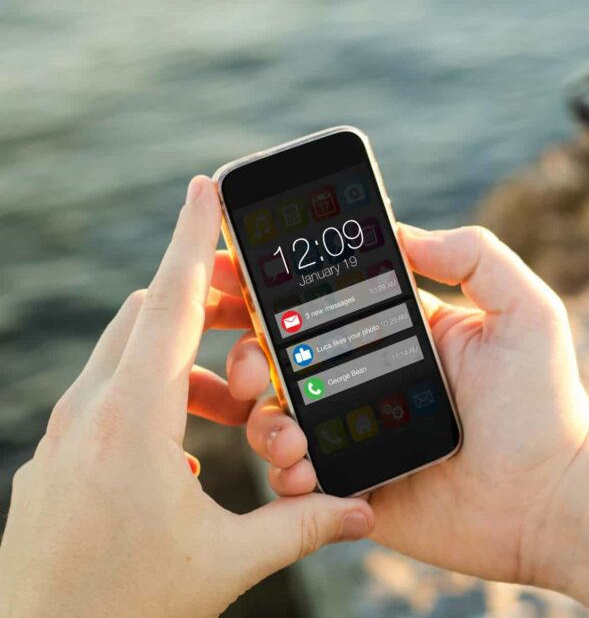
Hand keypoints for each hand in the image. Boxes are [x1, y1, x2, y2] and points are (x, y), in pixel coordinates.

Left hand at [0, 177, 373, 617]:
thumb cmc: (124, 605)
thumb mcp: (227, 562)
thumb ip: (302, 525)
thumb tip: (365, 512)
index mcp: (134, 420)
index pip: (169, 302)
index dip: (193, 237)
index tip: (209, 186)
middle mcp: (88, 414)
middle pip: (148, 318)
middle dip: (206, 307)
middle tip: (256, 327)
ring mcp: (61, 437)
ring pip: (126, 359)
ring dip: (184, 364)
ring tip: (235, 409)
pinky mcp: (51, 463)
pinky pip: (104, 400)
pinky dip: (151, 399)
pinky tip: (183, 456)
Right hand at [247, 224, 588, 584]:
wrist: (552, 499)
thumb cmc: (546, 403)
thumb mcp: (525, 310)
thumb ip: (473, 256)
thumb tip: (403, 231)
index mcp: (398, 333)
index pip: (322, 301)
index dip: (272, 285)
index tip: (230, 268)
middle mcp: (367, 380)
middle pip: (281, 356)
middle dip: (244, 349)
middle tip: (245, 359)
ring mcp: (355, 436)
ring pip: (275, 416)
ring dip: (260, 416)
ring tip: (286, 426)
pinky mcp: (352, 488)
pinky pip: (294, 479)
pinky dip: (282, 472)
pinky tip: (303, 468)